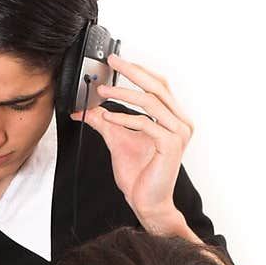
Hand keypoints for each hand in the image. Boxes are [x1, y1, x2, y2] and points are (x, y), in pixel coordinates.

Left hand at [72, 55, 194, 235]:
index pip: (158, 85)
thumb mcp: (117, 140)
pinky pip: (146, 124)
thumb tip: (85, 109)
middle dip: (132, 71)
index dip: (138, 70)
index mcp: (173, 118)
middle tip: (112, 61)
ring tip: (102, 91)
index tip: (116, 61)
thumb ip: (105, 121)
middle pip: (157, 86)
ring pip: (151, 102)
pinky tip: (107, 116)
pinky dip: (125, 118)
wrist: (147, 203)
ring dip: (124, 94)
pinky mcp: (170, 145)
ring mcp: (178, 133)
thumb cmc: (140, 175)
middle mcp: (180, 123)